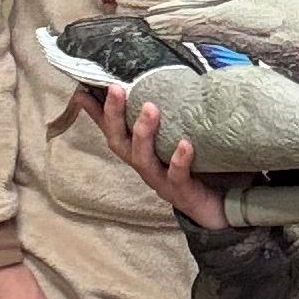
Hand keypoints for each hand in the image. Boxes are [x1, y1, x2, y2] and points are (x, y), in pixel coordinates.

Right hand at [83, 87, 229, 231]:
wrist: (215, 209)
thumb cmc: (190, 170)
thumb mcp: (171, 141)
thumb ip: (158, 120)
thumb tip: (153, 90)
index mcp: (139, 153)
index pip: (112, 130)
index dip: (97, 112)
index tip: (83, 91)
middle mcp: (144, 167)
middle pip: (120, 143)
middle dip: (115, 116)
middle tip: (117, 89)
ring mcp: (160, 181)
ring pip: (142, 159)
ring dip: (143, 133)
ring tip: (150, 108)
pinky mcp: (182, 192)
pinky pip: (177, 176)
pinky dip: (178, 160)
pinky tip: (185, 144)